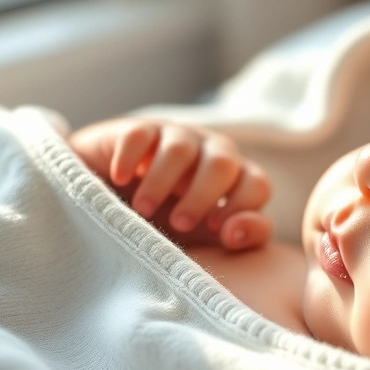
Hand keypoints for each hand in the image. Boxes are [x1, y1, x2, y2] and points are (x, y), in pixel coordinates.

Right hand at [68, 117, 271, 250]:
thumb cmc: (171, 226)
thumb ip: (242, 237)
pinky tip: (120, 181)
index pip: (256, 184)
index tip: (213, 229)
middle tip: (178, 225)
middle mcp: (211, 152)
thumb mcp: (208, 240)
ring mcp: (175, 137)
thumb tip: (237, 232)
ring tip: (142, 211)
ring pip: (180, 150)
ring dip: (162, 183)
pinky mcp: (137, 129)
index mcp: (236, 179)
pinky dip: (130, 159)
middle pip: (222, 164)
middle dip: (202, 196)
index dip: (241, 206)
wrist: (112, 206)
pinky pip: (139, 135)